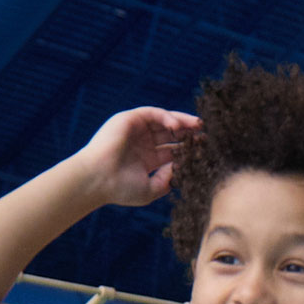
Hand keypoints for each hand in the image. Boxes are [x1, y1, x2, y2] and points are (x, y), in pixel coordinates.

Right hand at [73, 107, 198, 206]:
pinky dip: (167, 117)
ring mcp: (135, 130)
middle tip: (206, 135)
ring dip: (182, 122)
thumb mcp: (150, 190)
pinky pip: (153, 113)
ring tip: (198, 126)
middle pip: (171, 134)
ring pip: (164, 120)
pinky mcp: (128, 119)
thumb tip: (181, 167)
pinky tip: (178, 126)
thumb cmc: (119, 189)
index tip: (205, 150)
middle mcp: (142, 142)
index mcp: (146, 158)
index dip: (189, 149)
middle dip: (189, 133)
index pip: (172, 150)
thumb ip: (167, 180)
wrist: (96, 180)